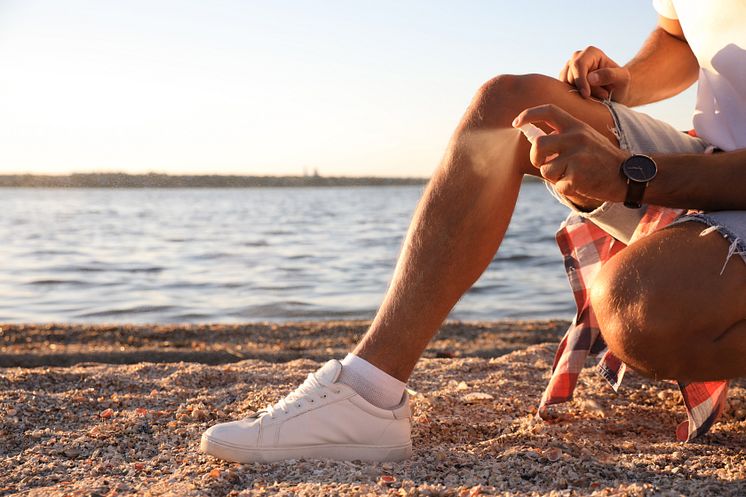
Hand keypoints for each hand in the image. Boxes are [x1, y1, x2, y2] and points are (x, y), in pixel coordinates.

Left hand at [513, 104, 630, 203]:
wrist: (627, 175)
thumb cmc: (600, 158)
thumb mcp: (584, 138)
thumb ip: (562, 136)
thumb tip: (533, 138)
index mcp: (576, 125)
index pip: (548, 111)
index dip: (528, 114)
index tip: (516, 123)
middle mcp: (576, 136)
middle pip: (538, 145)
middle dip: (536, 158)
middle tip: (545, 163)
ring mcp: (577, 155)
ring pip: (546, 169)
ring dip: (554, 176)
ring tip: (572, 174)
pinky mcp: (578, 175)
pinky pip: (558, 185)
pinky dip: (566, 188)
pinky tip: (581, 183)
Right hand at [560, 46, 630, 102]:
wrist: (615, 94)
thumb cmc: (620, 85)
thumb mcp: (623, 79)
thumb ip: (610, 75)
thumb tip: (591, 77)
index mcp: (591, 53)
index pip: (578, 64)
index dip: (580, 80)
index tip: (586, 94)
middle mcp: (577, 58)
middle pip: (570, 75)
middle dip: (582, 89)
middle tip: (600, 97)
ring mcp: (569, 69)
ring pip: (564, 84)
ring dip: (577, 94)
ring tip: (595, 97)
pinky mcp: (564, 80)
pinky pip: (562, 90)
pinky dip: (571, 97)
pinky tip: (584, 99)